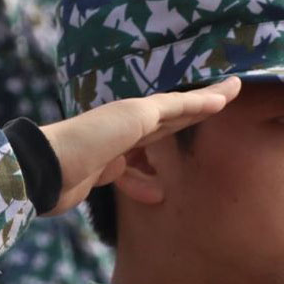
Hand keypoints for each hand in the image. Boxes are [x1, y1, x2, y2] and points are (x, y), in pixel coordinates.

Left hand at [39, 77, 240, 215]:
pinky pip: (130, 177)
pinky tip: (157, 195)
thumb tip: (206, 100)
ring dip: (168, 157)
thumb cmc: (91, 138)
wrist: (47, 169)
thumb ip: (169, 108)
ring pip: (149, 152)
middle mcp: (126, 126)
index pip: (181, 103)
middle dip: (191, 117)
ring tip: (188, 166)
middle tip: (220, 108)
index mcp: (136, 110)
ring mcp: (112, 149)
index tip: (236, 87)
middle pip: (167, 121)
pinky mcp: (100, 173)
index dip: (208, 98)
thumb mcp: (134, 117)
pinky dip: (144, 184)